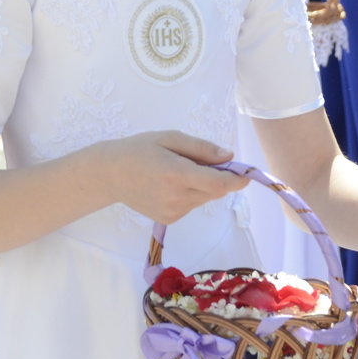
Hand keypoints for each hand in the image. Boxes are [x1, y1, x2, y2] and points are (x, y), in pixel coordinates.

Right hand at [100, 131, 248, 224]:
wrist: (111, 174)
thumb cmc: (141, 149)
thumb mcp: (171, 138)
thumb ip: (202, 148)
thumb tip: (229, 157)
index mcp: (177, 174)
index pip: (218, 184)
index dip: (237, 180)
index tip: (246, 174)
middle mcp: (176, 197)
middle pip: (214, 191)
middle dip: (217, 178)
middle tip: (200, 161)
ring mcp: (172, 212)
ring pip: (204, 198)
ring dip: (202, 186)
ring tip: (178, 171)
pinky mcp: (169, 219)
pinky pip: (191, 205)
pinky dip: (190, 194)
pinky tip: (170, 185)